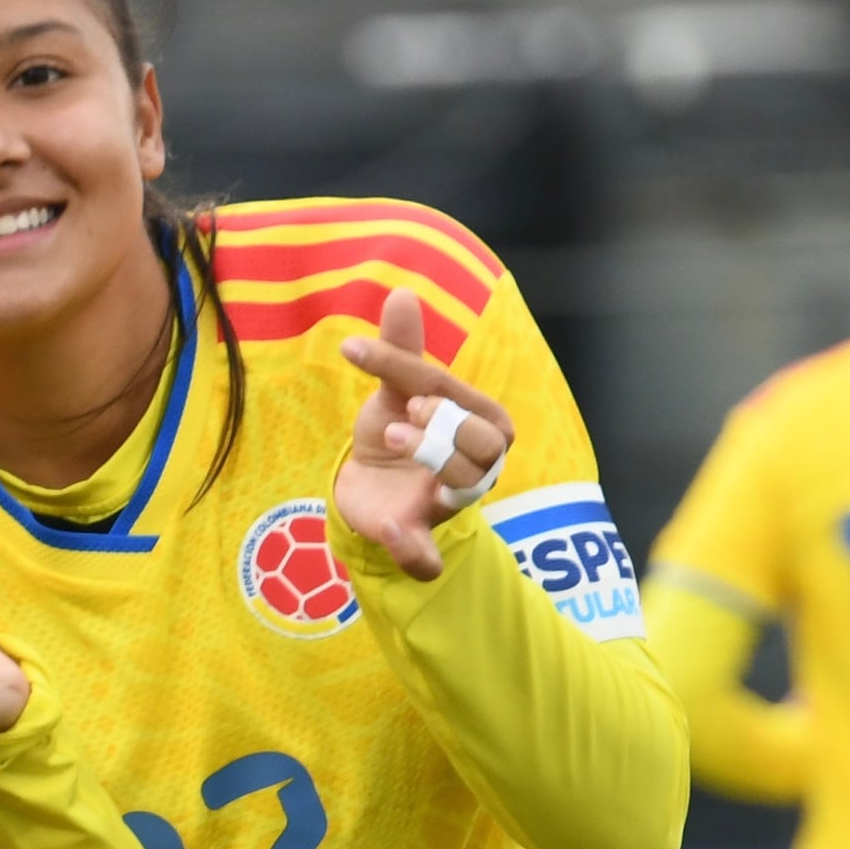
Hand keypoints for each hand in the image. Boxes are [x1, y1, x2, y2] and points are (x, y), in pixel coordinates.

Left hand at [328, 284, 513, 586]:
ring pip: (468, 484)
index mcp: (479, 421)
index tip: (361, 353)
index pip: (454, 392)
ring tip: (391, 438)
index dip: (414, 374)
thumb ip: (402, 350)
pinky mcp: (417, 535)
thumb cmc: (396, 428)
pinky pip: (429, 555)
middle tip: (400, 416)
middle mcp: (477, 463)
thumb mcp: (393, 390)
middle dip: (445, 423)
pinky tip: (396, 535)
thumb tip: (402, 293)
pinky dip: (417, 554)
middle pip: (487, 442)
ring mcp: (448, 500)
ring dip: (432, 459)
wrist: (368, 484)